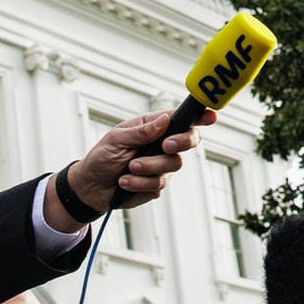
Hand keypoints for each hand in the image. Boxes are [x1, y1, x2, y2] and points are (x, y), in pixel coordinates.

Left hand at [46, 108, 216, 231]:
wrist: (92, 187)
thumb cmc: (102, 157)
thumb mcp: (117, 139)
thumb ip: (142, 131)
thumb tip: (165, 120)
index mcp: (153, 127)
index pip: (181, 118)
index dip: (200, 116)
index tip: (211, 116)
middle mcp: (162, 144)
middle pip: (189, 141)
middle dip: (180, 142)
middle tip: (164, 145)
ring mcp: (162, 165)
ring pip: (172, 165)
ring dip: (148, 168)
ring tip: (127, 169)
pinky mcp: (157, 184)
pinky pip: (158, 184)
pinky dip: (139, 183)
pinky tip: (124, 182)